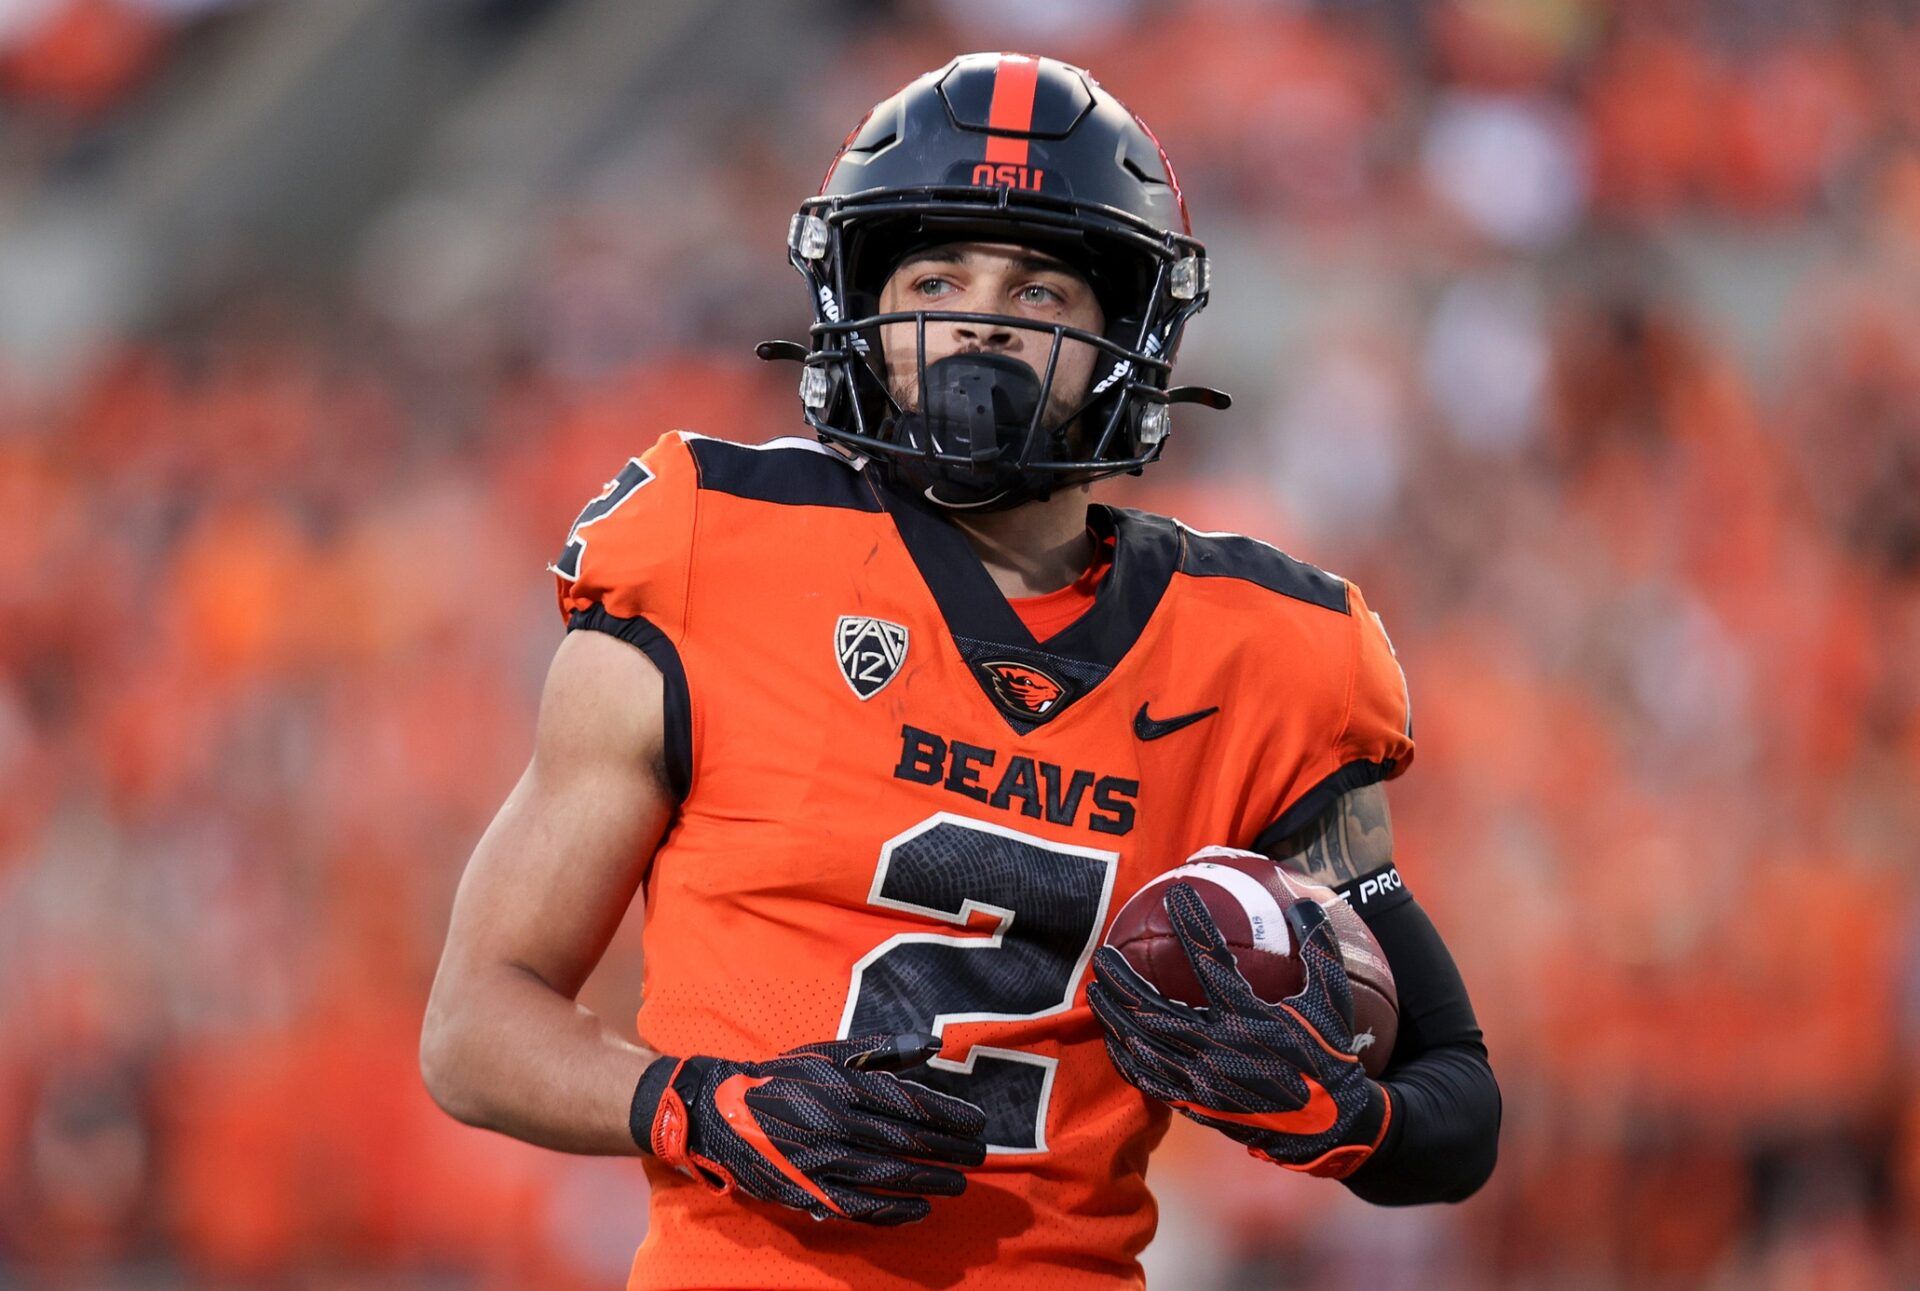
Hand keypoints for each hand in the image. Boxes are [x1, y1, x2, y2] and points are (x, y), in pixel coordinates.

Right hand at [631, 1032, 987, 1224]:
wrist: (721, 1111)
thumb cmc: (783, 1077)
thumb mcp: (829, 1052)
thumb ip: (882, 1049)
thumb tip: (932, 1042)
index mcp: (842, 1085)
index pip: (908, 1103)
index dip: (948, 1115)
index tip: (977, 1123)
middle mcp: (834, 1122)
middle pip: (904, 1141)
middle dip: (947, 1151)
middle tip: (979, 1157)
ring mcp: (820, 1160)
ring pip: (886, 1175)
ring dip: (928, 1182)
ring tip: (958, 1185)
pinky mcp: (806, 1190)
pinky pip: (857, 1205)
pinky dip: (891, 1211)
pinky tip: (918, 1210)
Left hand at [1088, 884, 1389, 1177]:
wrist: (1327, 1126)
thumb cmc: (1328, 1056)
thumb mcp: (1333, 1001)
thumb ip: (1321, 949)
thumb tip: (1310, 900)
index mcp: (1252, 1020)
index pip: (1210, 961)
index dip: (1192, 923)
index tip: (1176, 894)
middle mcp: (1221, 1050)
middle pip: (1154, 1010)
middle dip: (1122, 980)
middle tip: (1103, 954)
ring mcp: (1203, 1081)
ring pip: (1143, 1045)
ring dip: (1115, 1016)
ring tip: (1095, 990)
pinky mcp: (1196, 1104)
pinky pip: (1149, 1079)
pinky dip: (1125, 1057)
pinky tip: (1112, 1037)